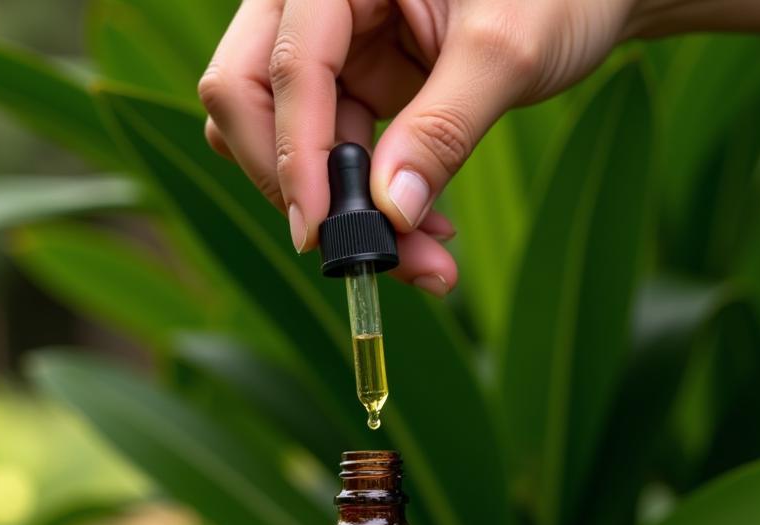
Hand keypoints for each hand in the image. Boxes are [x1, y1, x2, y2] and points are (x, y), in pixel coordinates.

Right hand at [197, 0, 636, 290]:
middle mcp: (319, 4)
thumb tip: (390, 214)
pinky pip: (339, 159)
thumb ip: (444, 127)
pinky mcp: (358, 87)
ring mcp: (336, 49)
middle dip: (299, 186)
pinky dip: (373, 207)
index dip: (293, 155)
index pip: (285, 64)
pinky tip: (425, 237)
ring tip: (423, 263)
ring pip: (295, 144)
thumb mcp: (508, 49)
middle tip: (358, 253)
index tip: (321, 234)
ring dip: (346, 213)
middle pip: (250, 99)